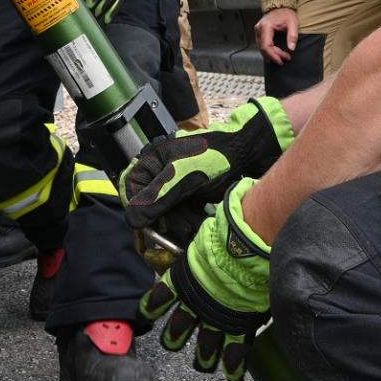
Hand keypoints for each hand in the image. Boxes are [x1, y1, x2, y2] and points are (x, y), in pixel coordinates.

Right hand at [120, 97, 293, 242]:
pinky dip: (191, 220)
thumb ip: (156, 199)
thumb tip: (133, 221)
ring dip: (181, 222)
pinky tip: (201, 222)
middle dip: (166, 219)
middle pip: (150, 205)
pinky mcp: (192, 194)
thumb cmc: (215, 157)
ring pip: (168, 213)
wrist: (249, 153)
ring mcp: (177, 184)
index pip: (132, 189)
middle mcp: (162, 171)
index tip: (149, 226)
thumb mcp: (182, 177)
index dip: (138, 209)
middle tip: (182, 227)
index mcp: (153, 159)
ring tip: (196, 224)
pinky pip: (183, 213)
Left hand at [140, 179, 270, 380]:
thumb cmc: (226, 231)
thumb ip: (194, 240)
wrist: (247, 244)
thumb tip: (177, 219)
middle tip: (171, 343)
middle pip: (178, 328)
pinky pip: (236, 351)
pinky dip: (233, 367)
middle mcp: (196, 302)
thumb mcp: (200, 232)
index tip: (146, 312)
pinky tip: (232, 379)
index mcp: (183, 278)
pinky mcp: (239, 325)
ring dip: (202, 357)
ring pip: (204, 346)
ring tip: (201, 365)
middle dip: (174, 338)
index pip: (161, 297)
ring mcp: (217, 317)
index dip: (152, 306)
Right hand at [254, 7, 297, 64]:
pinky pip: (262, 44)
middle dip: (274, 56)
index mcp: (266, 27)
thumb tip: (291, 48)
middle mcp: (259, 29)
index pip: (266, 46)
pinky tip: (275, 53)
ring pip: (261, 48)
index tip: (281, 60)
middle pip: (263, 48)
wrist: (280, 6)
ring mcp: (258, 31)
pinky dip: (269, 50)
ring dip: (271, 54)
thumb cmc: (285, 13)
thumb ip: (292, 36)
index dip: (273, 55)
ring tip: (282, 57)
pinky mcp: (260, 33)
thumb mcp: (293, 23)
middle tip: (285, 58)